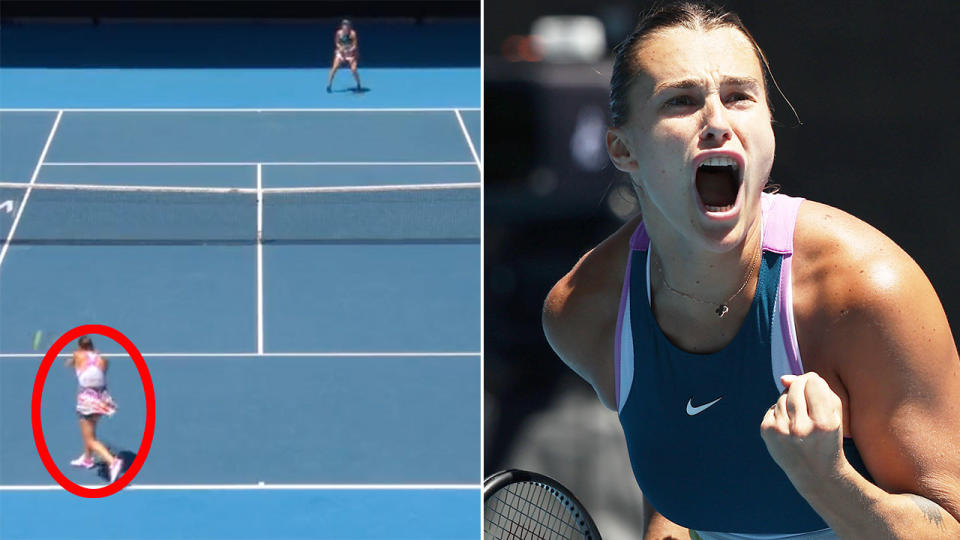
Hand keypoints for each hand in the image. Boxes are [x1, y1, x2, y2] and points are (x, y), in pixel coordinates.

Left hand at [760, 373, 845, 489]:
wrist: (816, 473)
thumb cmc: (828, 437)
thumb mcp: (834, 414)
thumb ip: (818, 388)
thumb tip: (783, 379)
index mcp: (823, 423)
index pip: (813, 382)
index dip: (815, 383)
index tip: (818, 393)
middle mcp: (800, 427)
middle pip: (795, 386)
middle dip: (801, 389)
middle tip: (809, 406)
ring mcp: (781, 430)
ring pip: (782, 396)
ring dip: (791, 403)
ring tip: (801, 421)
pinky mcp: (767, 432)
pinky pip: (772, 408)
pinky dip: (780, 413)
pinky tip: (789, 428)